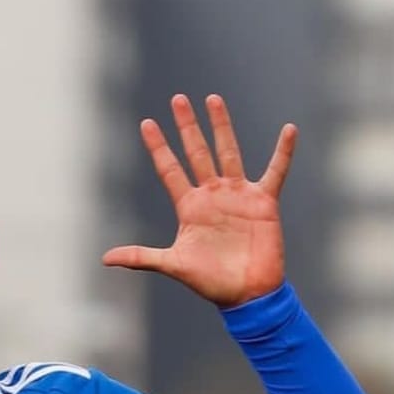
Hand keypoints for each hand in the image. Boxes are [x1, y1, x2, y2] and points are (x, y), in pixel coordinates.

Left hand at [102, 94, 296, 307]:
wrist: (246, 294)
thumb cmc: (209, 281)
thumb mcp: (172, 265)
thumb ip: (141, 257)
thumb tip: (105, 259)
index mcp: (189, 206)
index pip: (170, 169)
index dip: (158, 147)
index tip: (146, 123)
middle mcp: (211, 195)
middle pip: (196, 152)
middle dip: (187, 126)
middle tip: (178, 99)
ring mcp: (238, 195)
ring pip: (228, 152)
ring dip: (221, 126)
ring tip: (213, 99)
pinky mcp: (264, 202)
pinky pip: (276, 171)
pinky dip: (283, 152)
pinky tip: (289, 130)